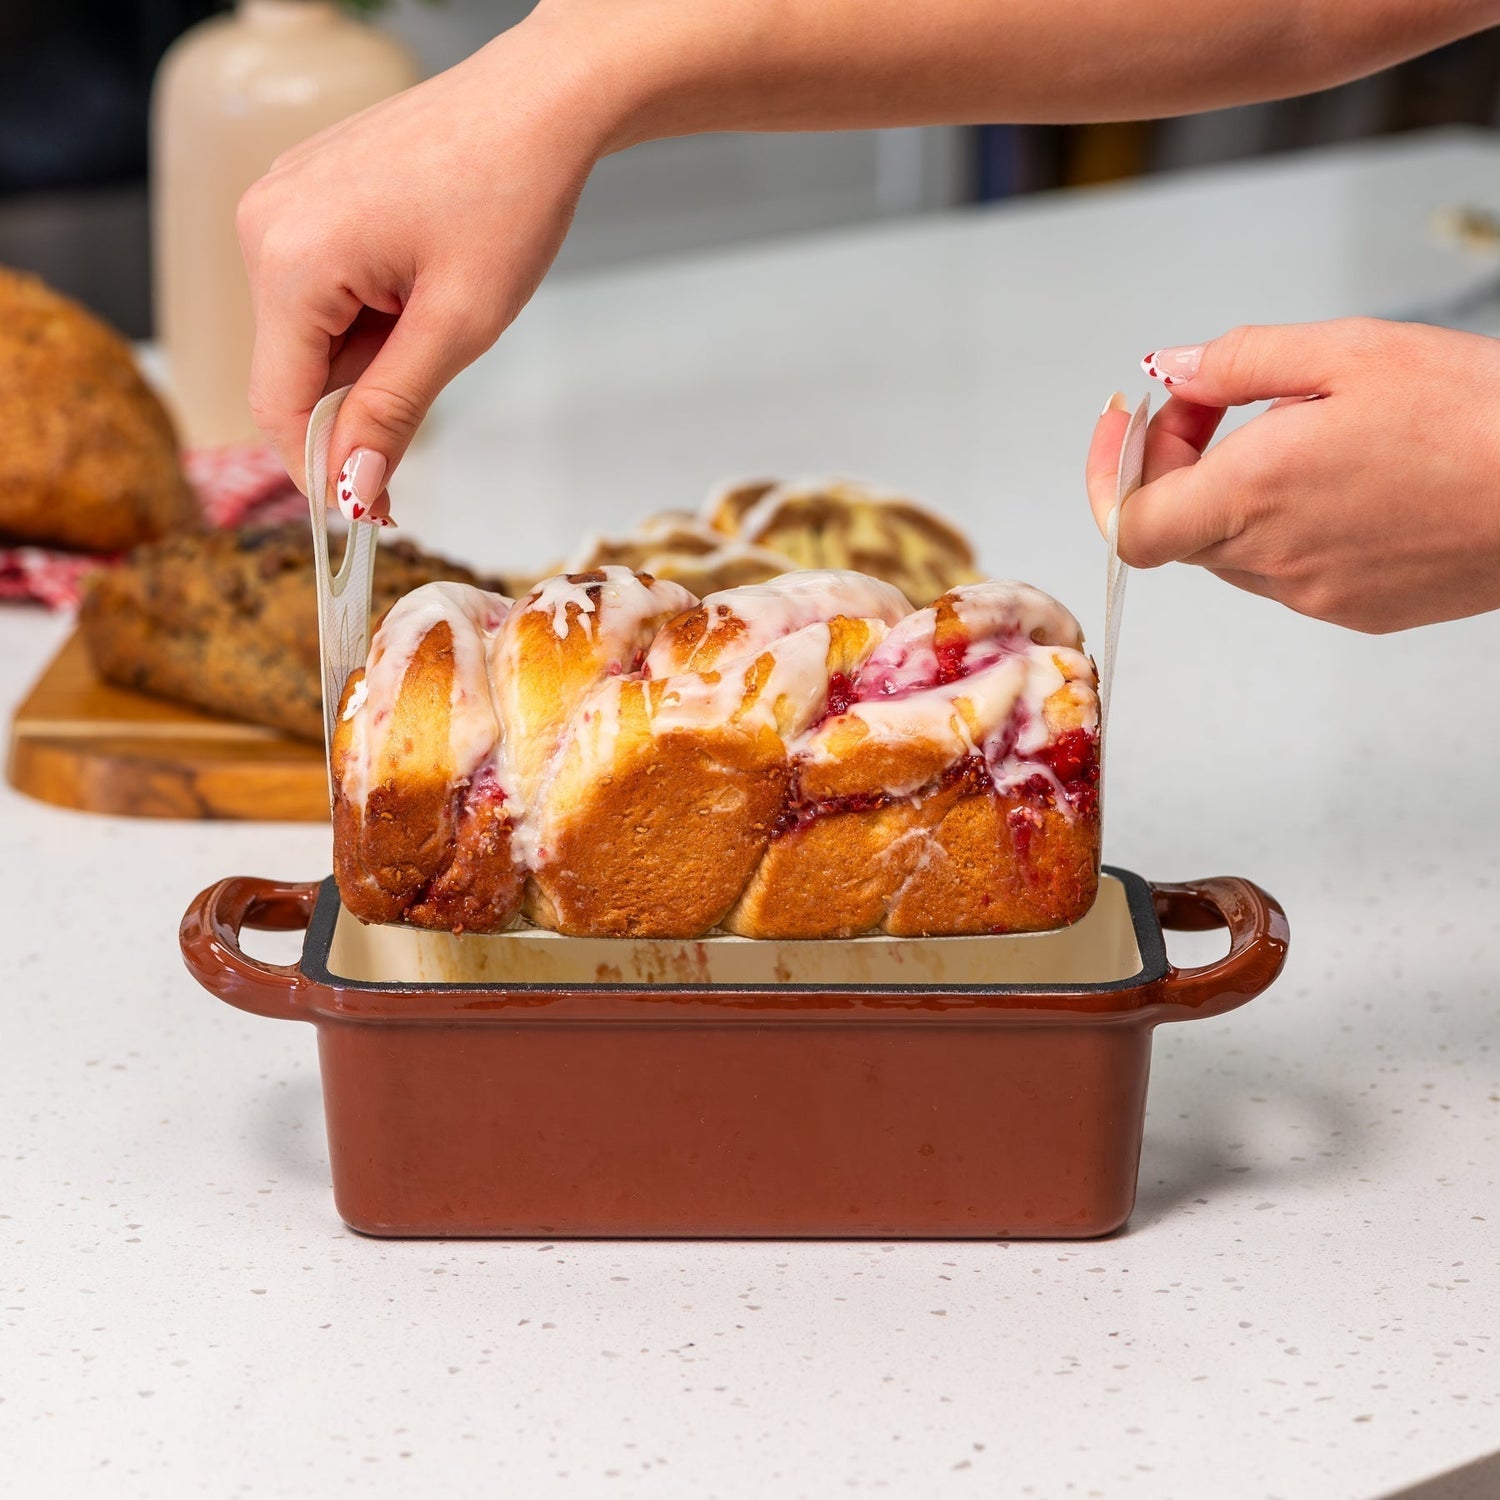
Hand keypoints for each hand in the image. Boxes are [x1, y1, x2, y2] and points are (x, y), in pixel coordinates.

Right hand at [236, 10, 622, 520]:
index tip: (369, 512)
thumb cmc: (509, 197)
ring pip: (313, 329)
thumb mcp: (456, 327)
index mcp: (288, 258)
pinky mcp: (303, 191)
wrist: (539, 102)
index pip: (279, 405)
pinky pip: (321, 283)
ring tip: (438, 291)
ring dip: (376, 342)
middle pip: (296, 368)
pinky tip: (419, 267)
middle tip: (442, 355)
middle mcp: (261, 224)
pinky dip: (371, 303)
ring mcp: (278, 200)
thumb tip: (351, 491)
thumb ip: (391, 413)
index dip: (322, 470)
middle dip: (366, 389)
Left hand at [1085, 318, 1499, 631]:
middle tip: (1221, 403)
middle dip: (1178, 464)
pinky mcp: (1355, 609)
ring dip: (1234, 496)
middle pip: (1176, 528)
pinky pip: (1287, 571)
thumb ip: (1239, 362)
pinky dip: (1286, 525)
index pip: (1129, 525)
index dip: (1114, 475)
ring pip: (1230, 551)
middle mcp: (1272, 558)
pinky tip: (1343, 479)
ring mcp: (1313, 594)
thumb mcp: (1349, 351)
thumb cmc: (1476, 415)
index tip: (1132, 425)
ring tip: (1304, 434)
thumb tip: (1173, 369)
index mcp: (1253, 494)